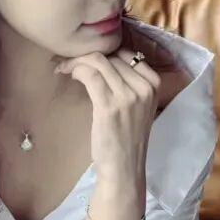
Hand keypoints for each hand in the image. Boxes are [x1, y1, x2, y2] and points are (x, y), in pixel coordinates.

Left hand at [55, 43, 160, 178]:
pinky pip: (90, 75)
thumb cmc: (127, 138)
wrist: (124, 169)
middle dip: (87, 55)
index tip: (88, 58)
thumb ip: (128, 82)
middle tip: (70, 62)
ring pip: (98, 62)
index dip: (104, 51)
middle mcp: (144, 87)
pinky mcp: (109, 106)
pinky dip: (76, 69)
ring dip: (77, 61)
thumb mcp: (138, 105)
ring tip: (66, 68)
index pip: (126, 53)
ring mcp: (128, 96)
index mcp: (154, 84)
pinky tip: (68, 74)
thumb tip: (103, 59)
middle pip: (111, 56)